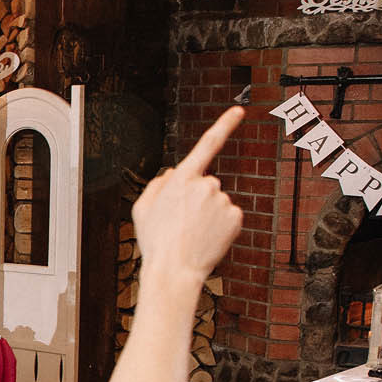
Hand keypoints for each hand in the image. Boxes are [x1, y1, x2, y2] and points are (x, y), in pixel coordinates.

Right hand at [130, 107, 244, 295]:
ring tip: (192, 234)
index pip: (207, 145)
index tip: (239, 111)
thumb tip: (174, 174)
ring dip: (207, 214)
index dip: (225, 125)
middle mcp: (206, 185)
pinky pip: (228, 216)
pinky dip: (220, 225)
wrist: (174, 270)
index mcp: (182, 179)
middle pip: (205, 184)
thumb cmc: (155, 241)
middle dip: (196, 199)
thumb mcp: (142, 209)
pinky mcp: (236, 217)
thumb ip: (157, 185)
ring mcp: (223, 201)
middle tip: (181, 223)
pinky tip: (207, 238)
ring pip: (217, 202)